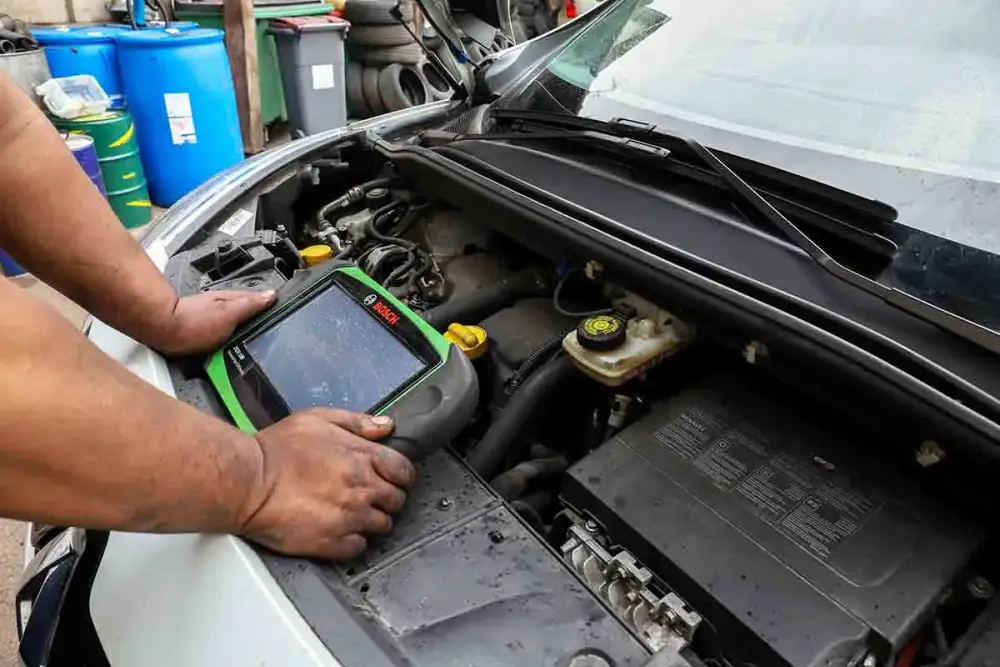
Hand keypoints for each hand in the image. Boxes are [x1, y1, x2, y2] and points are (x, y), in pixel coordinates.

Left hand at [147, 290, 275, 355]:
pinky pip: (229, 336)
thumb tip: (272, 295)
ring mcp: (215, 320)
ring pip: (239, 326)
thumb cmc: (194, 322)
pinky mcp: (207, 334)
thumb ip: (251, 305)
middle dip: (262, 323)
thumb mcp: (229, 312)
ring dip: (249, 333)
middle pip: (250, 315)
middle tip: (278, 336)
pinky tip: (238, 349)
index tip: (289, 315)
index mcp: (234, 301)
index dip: (274, 308)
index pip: (261, 301)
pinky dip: (236, 341)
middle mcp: (225, 308)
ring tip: (262, 345)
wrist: (164, 332)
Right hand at [240, 409, 415, 559]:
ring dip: (371, 520)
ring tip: (350, 513)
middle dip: (386, 498)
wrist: (246, 483)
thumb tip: (385, 426)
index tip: (391, 478)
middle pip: (397, 500)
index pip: (404, 471)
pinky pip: (359, 547)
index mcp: (361, 457)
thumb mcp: (317, 419)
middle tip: (368, 495)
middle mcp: (361, 488)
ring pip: (382, 525)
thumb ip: (357, 422)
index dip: (400, 475)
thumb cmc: (274, 451)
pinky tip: (339, 530)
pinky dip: (353, 541)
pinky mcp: (332, 542)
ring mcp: (349, 517)